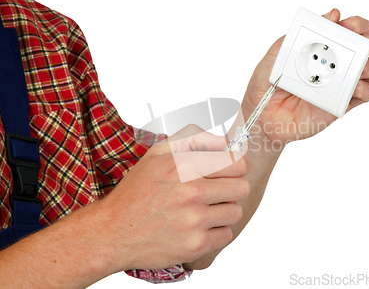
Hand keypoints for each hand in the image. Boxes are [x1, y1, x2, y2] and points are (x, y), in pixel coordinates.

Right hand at [99, 125, 249, 270]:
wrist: (112, 232)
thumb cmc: (136, 193)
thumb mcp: (157, 154)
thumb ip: (192, 138)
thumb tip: (223, 141)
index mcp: (183, 166)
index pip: (237, 163)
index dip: (235, 167)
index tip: (228, 172)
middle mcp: (190, 192)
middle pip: (242, 188)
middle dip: (231, 189)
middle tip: (216, 192)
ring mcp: (194, 220)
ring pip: (236, 212)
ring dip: (223, 212)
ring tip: (203, 211)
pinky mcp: (195, 245)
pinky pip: (227, 235)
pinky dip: (216, 232)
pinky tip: (198, 228)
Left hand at [240, 8, 368, 143]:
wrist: (262, 116)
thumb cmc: (266, 84)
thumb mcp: (278, 52)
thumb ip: (303, 33)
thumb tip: (332, 14)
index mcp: (325, 47)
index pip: (354, 30)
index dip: (359, 25)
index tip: (350, 27)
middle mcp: (339, 63)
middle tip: (364, 46)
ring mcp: (343, 83)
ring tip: (362, 68)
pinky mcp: (343, 104)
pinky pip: (366, 94)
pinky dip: (365, 88)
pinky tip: (353, 87)